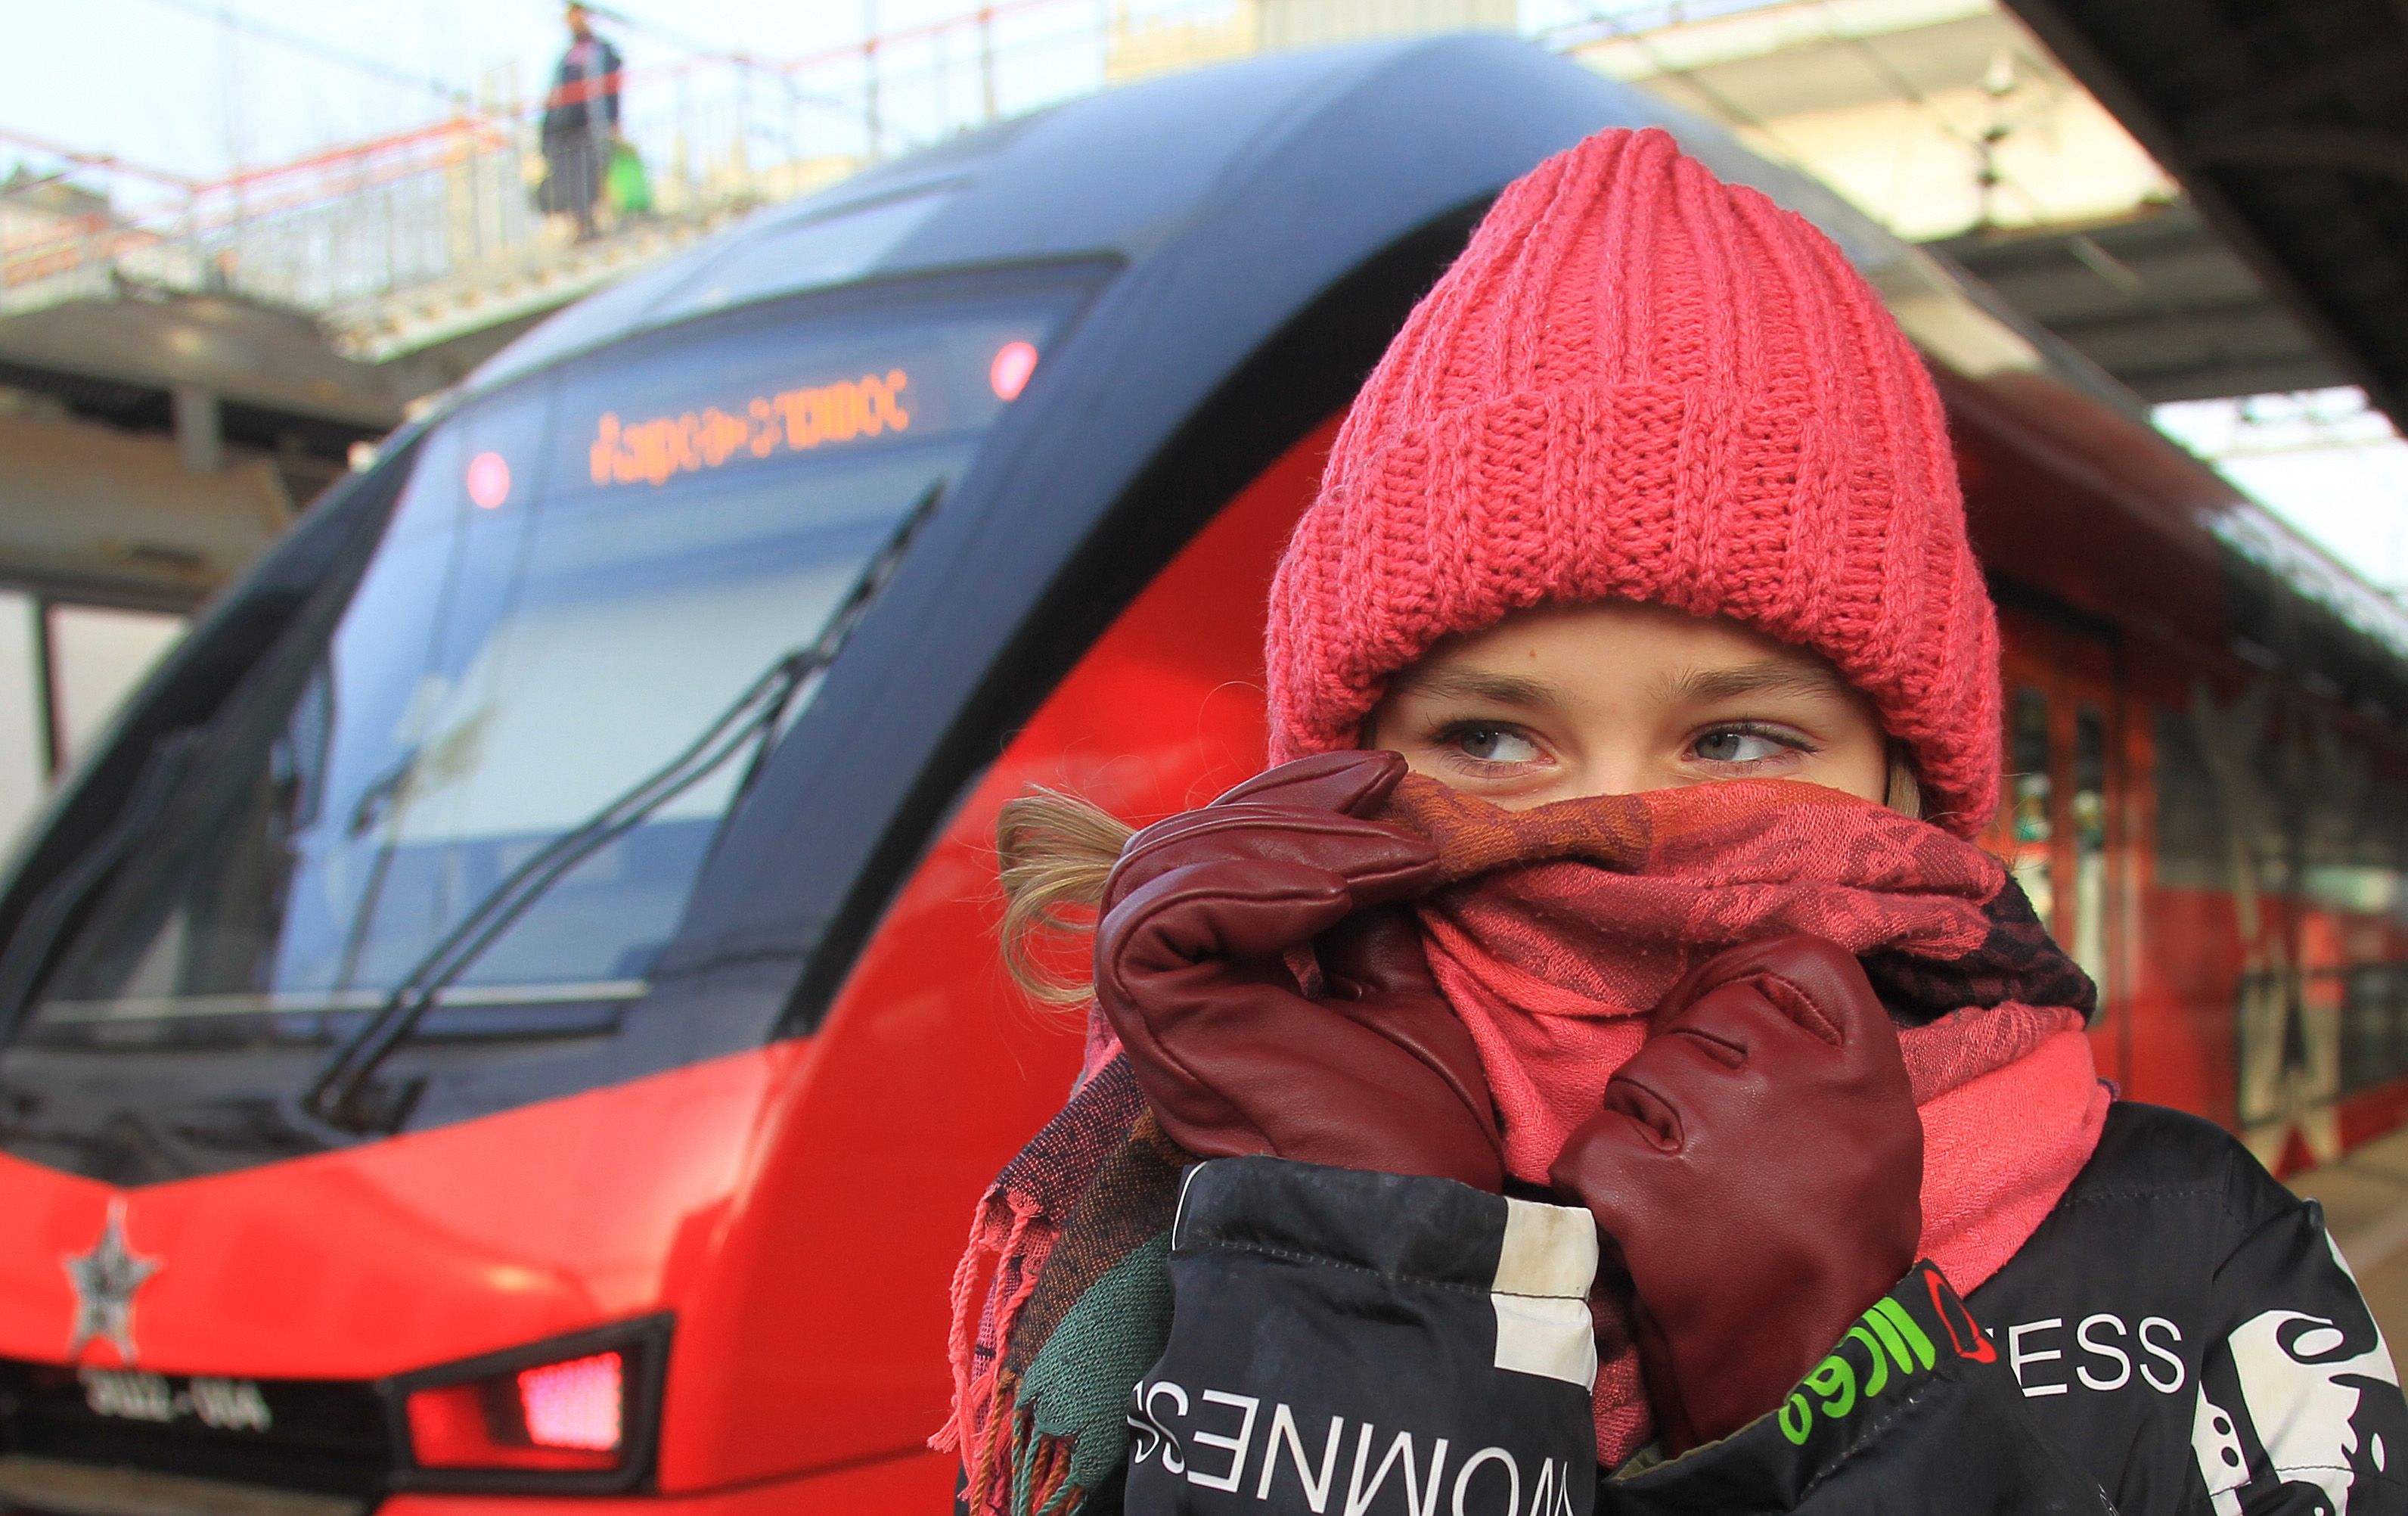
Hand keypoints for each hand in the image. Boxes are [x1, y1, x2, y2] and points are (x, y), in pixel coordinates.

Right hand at [1095, 751, 1504, 1190]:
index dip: (1297, 798)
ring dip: (1288, 838)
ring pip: (1171, 864)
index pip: (1223, 852)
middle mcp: (1171, 990)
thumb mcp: (1400, 991)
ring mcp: (1152, 1004)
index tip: (1387, 774)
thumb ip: (1363, 918)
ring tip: (1389, 854)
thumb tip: (1369, 826)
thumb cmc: (1410, 1134)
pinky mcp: (1148, 1015)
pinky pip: (1167, 910)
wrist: (1411, 1221)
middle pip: (1188, 844)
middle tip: (1387, 789)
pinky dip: (1253, 882)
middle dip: (1292, 804)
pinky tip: (1339, 891)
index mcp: (1222, 983)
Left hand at [1549, 936, 1921, 1452]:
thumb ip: (1825, 1065)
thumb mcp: (1874, 1146)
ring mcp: (1722, 1136)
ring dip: (1638, 1125)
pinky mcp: (1650, 1192)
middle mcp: (1800, 1089)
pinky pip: (1591, 1145)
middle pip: (1702, 1015)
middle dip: (1683, 1064)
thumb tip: (1743, 989)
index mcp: (1869, 1075)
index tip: (1715, 1010)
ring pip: (1636, 1076)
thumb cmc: (1831, 1261)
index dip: (1741, 974)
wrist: (1809, 1386)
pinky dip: (1596, 1182)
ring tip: (1680, 1189)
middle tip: (1701, 1141)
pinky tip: (1636, 1221)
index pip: (1797, 960)